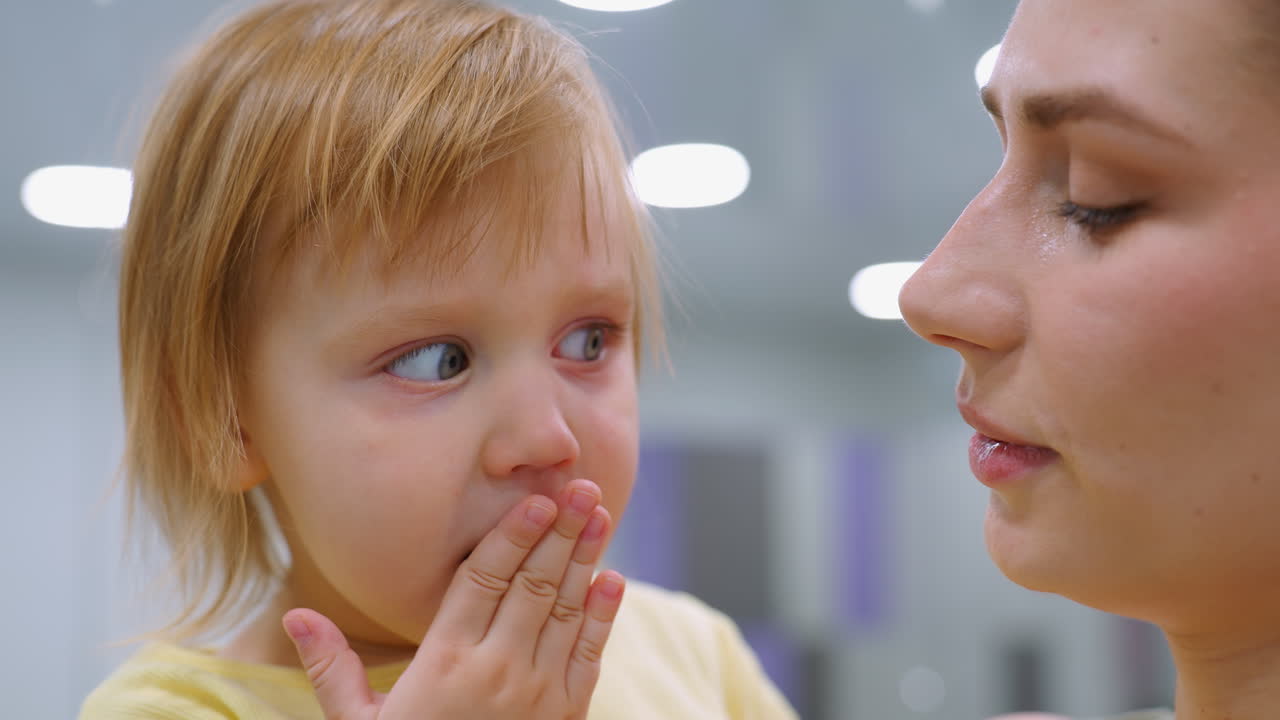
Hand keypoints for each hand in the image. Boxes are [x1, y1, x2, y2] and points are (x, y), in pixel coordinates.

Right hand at [281, 479, 623, 719]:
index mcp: (445, 662)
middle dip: (558, 532)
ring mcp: (538, 693)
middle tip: (581, 487)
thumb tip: (294, 615)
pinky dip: (603, 616)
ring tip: (598, 514)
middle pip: (533, 585)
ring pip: (566, 611)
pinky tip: (611, 579)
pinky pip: (589, 655)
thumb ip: (331, 666)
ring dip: (585, 559)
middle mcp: (497, 671)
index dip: (511, 536)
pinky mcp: (567, 714)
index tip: (535, 499)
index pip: (484, 581)